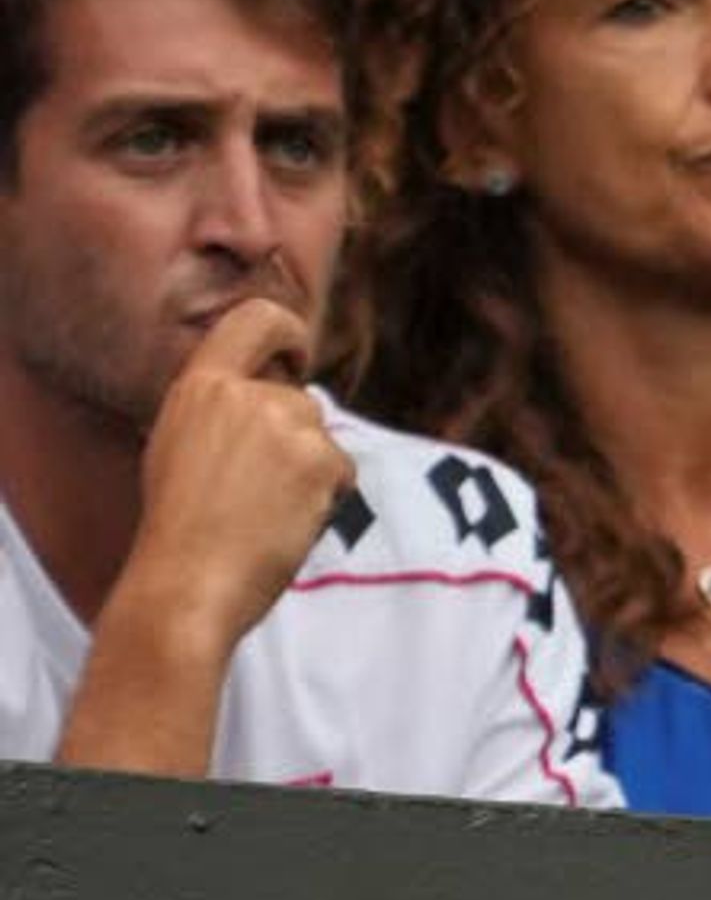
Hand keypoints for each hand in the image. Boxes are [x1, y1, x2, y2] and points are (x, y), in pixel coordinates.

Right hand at [114, 297, 354, 652]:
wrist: (187, 580)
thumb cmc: (178, 527)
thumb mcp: (178, 444)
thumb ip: (219, 411)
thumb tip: (265, 394)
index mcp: (199, 385)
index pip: (257, 319)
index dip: (288, 331)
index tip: (297, 355)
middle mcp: (243, 394)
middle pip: (298, 400)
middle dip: (294, 442)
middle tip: (260, 492)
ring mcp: (284, 424)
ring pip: (320, 438)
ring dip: (309, 473)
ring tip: (265, 511)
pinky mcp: (320, 460)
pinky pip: (342, 471)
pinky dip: (327, 498)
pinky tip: (287, 522)